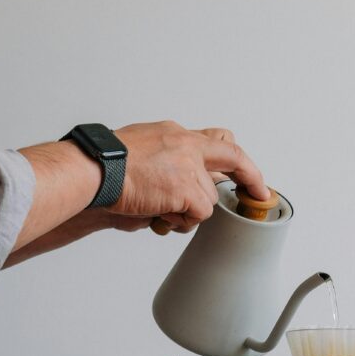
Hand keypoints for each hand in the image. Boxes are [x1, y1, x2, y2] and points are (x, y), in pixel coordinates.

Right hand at [113, 121, 268, 232]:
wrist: (94, 171)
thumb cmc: (108, 167)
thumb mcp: (143, 152)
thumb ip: (169, 161)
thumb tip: (184, 183)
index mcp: (175, 134)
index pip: (218, 139)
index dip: (237, 158)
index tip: (249, 173)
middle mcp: (186, 145)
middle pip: (233, 159)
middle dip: (251, 178)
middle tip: (260, 193)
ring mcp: (189, 166)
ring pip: (208, 198)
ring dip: (188, 211)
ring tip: (160, 207)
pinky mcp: (187, 189)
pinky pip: (199, 215)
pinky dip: (181, 221)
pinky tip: (161, 214)